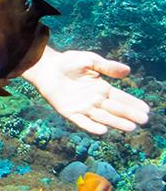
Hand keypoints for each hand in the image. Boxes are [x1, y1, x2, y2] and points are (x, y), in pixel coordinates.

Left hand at [32, 50, 149, 134]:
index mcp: (101, 88)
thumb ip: (107, 66)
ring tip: (131, 127)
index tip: (146, 109)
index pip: (121, 98)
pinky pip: (82, 121)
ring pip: (102, 117)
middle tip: (143, 120)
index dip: (133, 104)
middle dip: (129, 114)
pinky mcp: (68, 111)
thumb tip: (128, 70)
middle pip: (115, 109)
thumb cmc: (67, 61)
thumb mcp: (90, 60)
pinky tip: (103, 130)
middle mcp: (94, 99)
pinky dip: (91, 126)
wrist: (45, 65)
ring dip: (116, 122)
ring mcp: (82, 106)